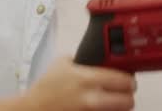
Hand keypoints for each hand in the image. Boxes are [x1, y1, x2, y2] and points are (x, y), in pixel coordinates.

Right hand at [0, 57, 135, 110]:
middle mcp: (92, 98)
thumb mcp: (62, 63)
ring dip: (121, 108)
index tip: (128, 79)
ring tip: (116, 103)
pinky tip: (106, 108)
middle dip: (128, 96)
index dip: (130, 80)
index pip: (123, 80)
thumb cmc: (46, 87)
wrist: (32, 109)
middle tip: (124, 93)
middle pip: (128, 100)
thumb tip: (98, 56)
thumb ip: (82, 59)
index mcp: (88, 79)